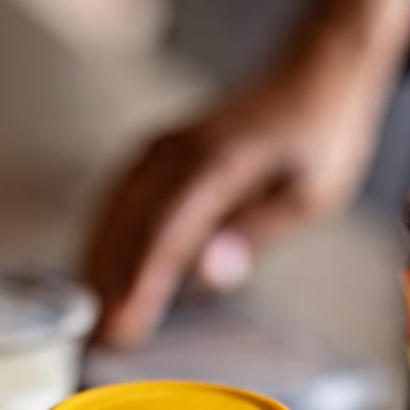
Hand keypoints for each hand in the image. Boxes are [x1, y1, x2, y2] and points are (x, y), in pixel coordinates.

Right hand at [85, 0, 409, 344]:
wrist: (313, 68)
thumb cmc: (318, 131)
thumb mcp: (310, 191)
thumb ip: (255, 231)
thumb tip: (208, 274)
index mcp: (216, 163)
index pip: (163, 233)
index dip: (138, 284)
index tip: (122, 326)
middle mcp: (178, 152)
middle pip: (129, 228)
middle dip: (109, 287)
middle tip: (99, 341)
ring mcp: (162, 150)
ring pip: (115, 214)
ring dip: (99, 266)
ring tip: (92, 317)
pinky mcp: (157, 154)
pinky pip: (119, 200)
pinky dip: (105, 239)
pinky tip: (98, 269)